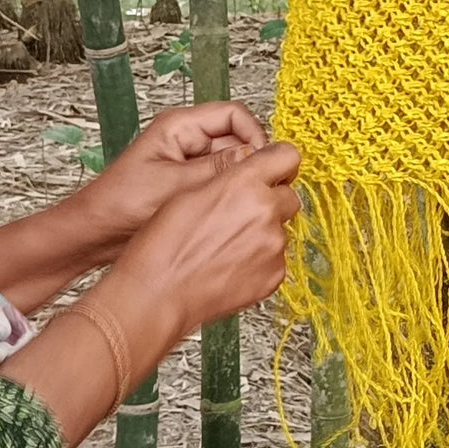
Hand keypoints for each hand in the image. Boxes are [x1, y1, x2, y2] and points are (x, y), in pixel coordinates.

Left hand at [75, 101, 269, 260]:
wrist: (95, 233)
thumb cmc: (121, 204)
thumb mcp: (174, 184)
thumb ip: (217, 170)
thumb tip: (257, 156)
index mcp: (179, 126)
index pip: (233, 115)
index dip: (254, 135)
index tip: (263, 163)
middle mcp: (187, 139)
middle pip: (236, 139)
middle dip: (250, 162)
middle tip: (260, 188)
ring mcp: (189, 162)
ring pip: (231, 164)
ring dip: (239, 181)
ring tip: (244, 204)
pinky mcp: (189, 185)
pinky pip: (219, 183)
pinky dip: (228, 195)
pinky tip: (231, 214)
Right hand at [110, 141, 301, 336]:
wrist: (160, 291)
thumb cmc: (166, 241)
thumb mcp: (191, 190)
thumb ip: (230, 178)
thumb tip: (251, 174)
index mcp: (244, 183)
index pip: (287, 156)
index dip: (278, 161)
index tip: (270, 168)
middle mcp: (265, 211)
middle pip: (289, 195)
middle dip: (271, 199)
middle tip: (243, 211)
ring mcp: (273, 246)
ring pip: (282, 228)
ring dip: (264, 231)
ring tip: (229, 243)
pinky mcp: (275, 276)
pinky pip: (276, 258)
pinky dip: (261, 258)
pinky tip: (231, 263)